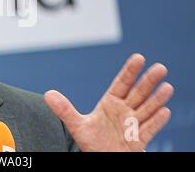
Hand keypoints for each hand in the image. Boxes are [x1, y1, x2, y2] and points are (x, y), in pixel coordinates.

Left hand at [44, 54, 173, 151]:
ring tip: (167, 87)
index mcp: (111, 103)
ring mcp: (133, 125)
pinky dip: (156, 121)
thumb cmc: (92, 141)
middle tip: (159, 68)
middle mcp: (124, 111)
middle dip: (148, 81)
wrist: (102, 158)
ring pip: (147, 109)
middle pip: (138, 93)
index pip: (122, 83)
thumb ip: (64, 110)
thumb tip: (48, 94)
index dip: (130, 71)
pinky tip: (165, 111)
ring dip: (157, 99)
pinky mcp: (137, 141)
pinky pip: (148, 130)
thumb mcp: (77, 125)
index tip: (139, 57)